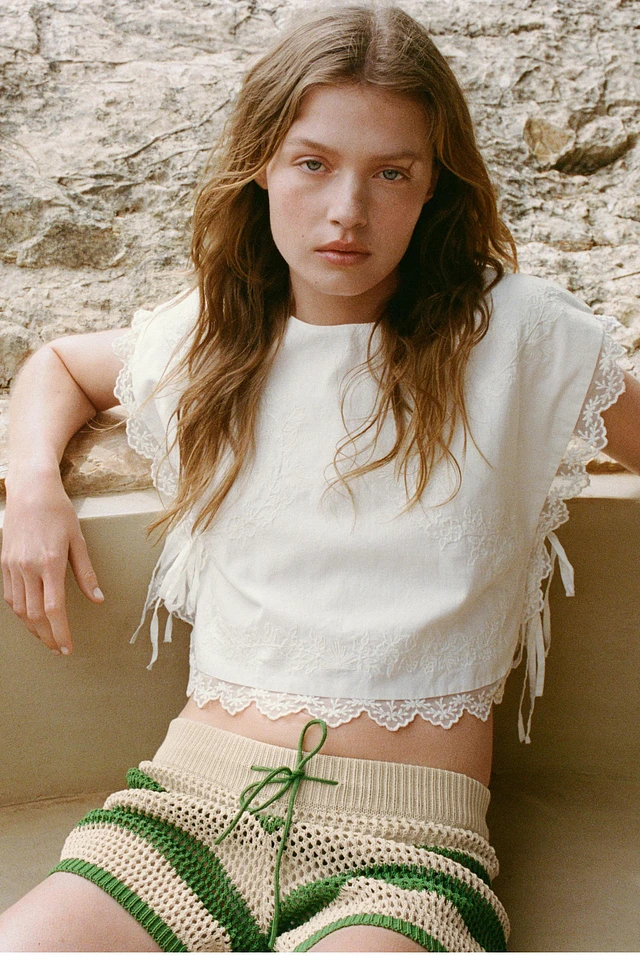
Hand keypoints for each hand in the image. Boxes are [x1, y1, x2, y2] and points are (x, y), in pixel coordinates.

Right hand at [2, 469, 103, 654]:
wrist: (30, 490)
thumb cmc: (58, 512)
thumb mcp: (79, 540)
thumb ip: (86, 573)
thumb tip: (98, 599)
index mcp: (50, 562)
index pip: (53, 609)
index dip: (60, 632)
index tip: (68, 648)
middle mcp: (28, 567)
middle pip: (35, 615)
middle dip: (48, 636)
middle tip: (59, 648)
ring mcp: (13, 566)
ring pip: (20, 609)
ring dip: (33, 628)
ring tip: (47, 638)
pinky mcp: (4, 563)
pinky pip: (10, 595)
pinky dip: (20, 612)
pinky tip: (30, 618)